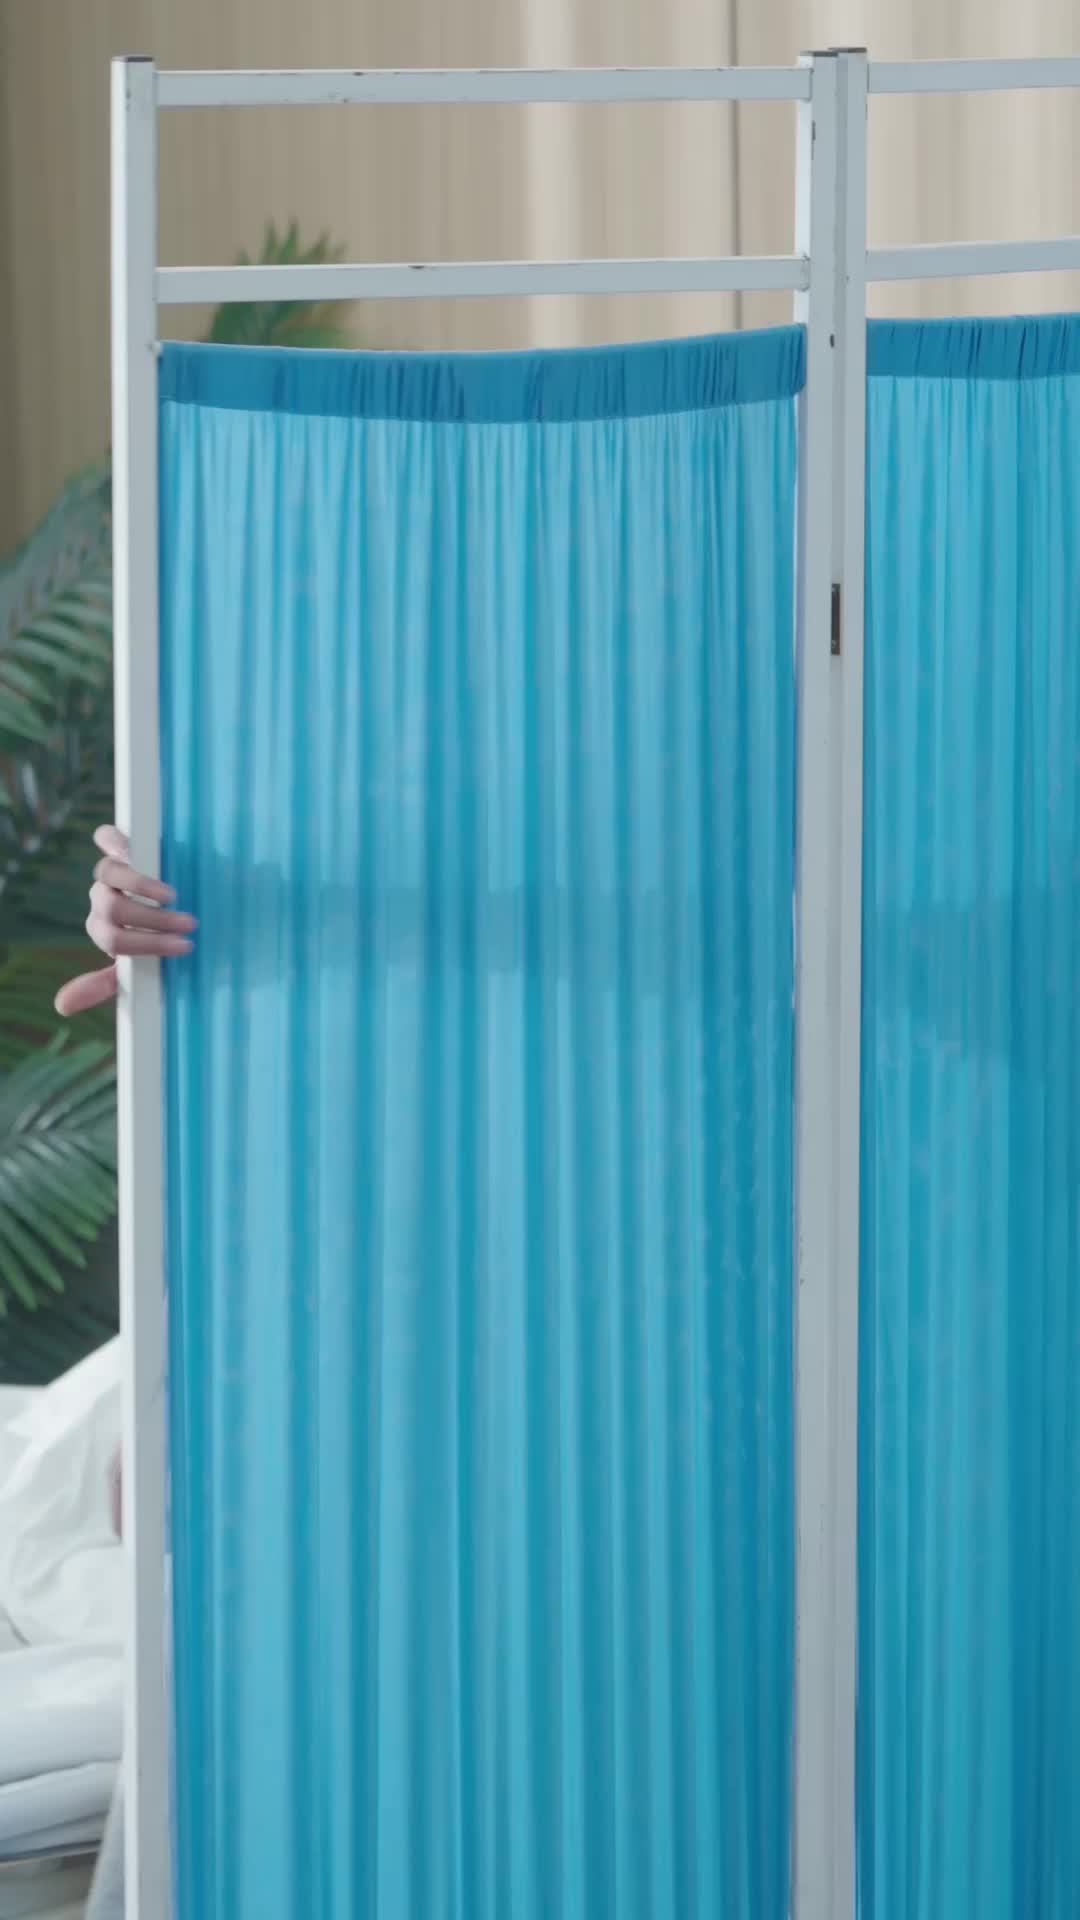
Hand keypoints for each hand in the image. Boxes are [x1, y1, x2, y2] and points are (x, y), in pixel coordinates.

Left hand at [54, 825, 196, 1016]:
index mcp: (104, 929)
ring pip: (111, 874)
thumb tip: (61, 1007)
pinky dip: (116, 842)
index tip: (184, 948)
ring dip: (143, 886)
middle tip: (189, 925)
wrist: (168, 896)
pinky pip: (106, 838)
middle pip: (115, 909)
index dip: (147, 944)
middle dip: (154, 920)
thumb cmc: (153, 936)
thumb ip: (103, 984)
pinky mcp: (117, 845)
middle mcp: (102, 900)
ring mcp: (108, 872)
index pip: (115, 939)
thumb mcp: (132, 964)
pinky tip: (136, 851)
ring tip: (175, 896)